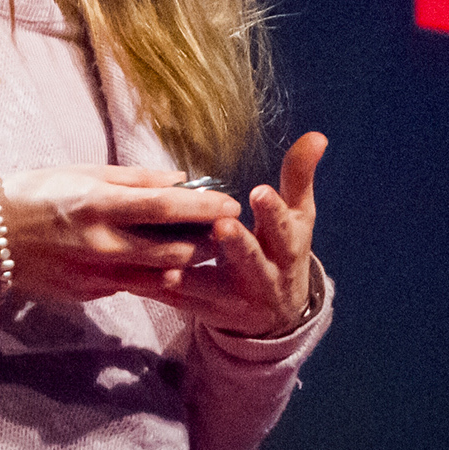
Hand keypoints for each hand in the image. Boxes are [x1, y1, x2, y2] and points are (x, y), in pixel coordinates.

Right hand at [0, 165, 241, 305]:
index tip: (232, 203)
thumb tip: (180, 180)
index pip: (167, 207)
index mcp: (99, 205)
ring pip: (161, 274)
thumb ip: (136, 179)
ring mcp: (96, 275)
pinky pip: (133, 284)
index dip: (205, 207)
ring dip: (186, 260)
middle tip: (224, 229)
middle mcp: (102, 245)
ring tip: (200, 244)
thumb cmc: (37, 192)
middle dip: (207, 242)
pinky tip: (157, 258)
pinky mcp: (90, 294)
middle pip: (175, 250)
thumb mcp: (85, 172)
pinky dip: (153, 271)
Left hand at [153, 132, 326, 338]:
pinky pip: (180, 303)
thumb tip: (317, 135)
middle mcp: (265, 277)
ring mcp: (236, 299)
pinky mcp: (207, 312)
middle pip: (251, 261)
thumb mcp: (297, 218)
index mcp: (288, 249)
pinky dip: (156, 291)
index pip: (285, 229)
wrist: (276, 314)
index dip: (273, 212)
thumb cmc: (282, 250)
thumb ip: (299, 177)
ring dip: (188, 277)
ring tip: (167, 269)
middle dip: (237, 245)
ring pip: (210, 288)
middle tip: (221, 226)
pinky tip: (132, 278)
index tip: (259, 192)